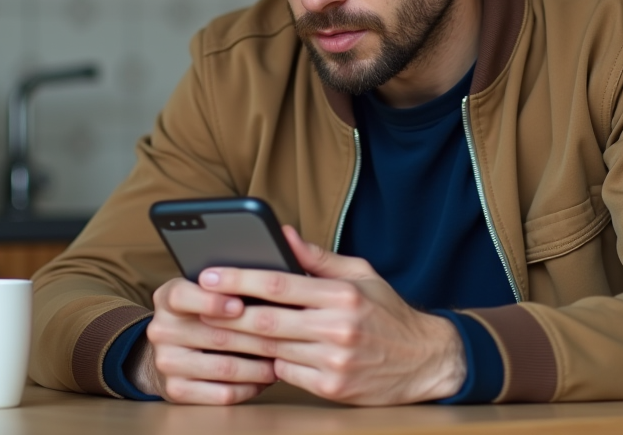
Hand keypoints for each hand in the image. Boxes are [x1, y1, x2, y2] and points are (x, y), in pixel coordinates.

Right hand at [133, 276, 281, 403]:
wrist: (170, 351)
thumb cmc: (200, 314)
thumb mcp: (202, 290)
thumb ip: (225, 284)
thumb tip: (268, 282)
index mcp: (167, 298)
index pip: (183, 296)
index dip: (213, 302)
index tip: (240, 306)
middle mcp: (161, 330)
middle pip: (216, 335)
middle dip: (258, 337)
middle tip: (287, 337)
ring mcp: (166, 363)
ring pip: (225, 368)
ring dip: (260, 367)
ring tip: (282, 359)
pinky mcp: (176, 391)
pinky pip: (222, 394)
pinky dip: (249, 388)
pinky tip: (264, 380)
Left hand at [195, 226, 466, 404]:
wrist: (426, 362)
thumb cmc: (388, 314)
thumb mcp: (361, 274)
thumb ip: (318, 258)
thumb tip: (282, 234)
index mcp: (342, 294)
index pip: (279, 283)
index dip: (239, 278)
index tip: (210, 274)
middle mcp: (337, 328)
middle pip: (265, 320)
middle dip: (225, 312)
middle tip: (197, 304)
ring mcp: (333, 362)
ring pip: (270, 349)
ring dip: (238, 340)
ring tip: (211, 327)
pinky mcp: (331, 388)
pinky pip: (285, 372)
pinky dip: (267, 361)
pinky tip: (249, 352)